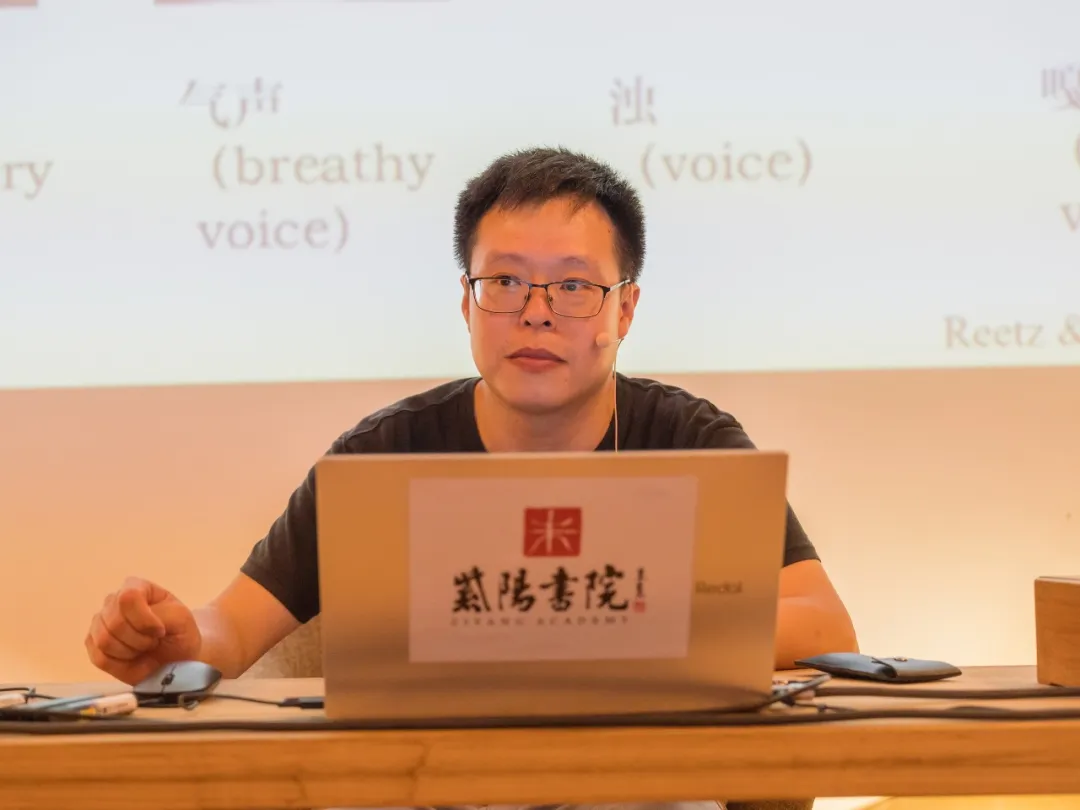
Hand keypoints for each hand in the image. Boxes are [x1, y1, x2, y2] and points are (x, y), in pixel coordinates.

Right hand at [85, 577, 202, 684]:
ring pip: (104, 641)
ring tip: (144, 650)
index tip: (161, 631)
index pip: (128, 597)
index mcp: (136, 587)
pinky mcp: (93, 645)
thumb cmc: (179, 634)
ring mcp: (100, 623)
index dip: (144, 620)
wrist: (175, 660)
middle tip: (154, 643)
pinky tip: (133, 660)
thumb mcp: (182, 619)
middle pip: (115, 622)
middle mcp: (113, 601)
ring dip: (130, 652)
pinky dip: (121, 665)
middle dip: (140, 640)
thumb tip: (137, 625)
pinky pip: (99, 658)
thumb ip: (162, 614)